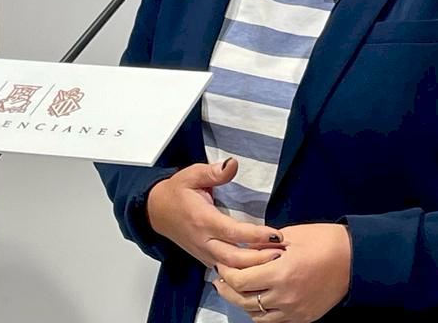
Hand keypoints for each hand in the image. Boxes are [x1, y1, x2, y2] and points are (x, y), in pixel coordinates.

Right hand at [147, 158, 283, 268]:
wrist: (156, 211)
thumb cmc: (176, 192)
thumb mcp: (192, 175)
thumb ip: (214, 172)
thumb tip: (233, 164)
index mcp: (203, 219)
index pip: (234, 232)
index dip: (256, 236)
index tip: (276, 235)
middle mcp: (203, 240)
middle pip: (234, 258)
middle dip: (259, 259)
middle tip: (281, 253)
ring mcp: (203, 253)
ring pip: (230, 269)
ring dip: (253, 268)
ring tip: (275, 261)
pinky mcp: (204, 258)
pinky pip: (224, 270)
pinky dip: (242, 272)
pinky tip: (258, 269)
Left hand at [214, 223, 351, 321]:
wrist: (355, 258)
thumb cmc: (323, 240)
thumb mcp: (290, 236)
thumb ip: (264, 246)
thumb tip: (243, 249)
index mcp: (280, 274)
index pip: (240, 281)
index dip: (226, 273)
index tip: (221, 263)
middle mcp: (284, 297)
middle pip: (243, 301)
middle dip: (227, 289)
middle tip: (220, 279)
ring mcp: (294, 312)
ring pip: (256, 316)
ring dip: (242, 303)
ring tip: (236, 290)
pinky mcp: (303, 318)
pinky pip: (273, 322)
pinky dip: (260, 313)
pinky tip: (257, 300)